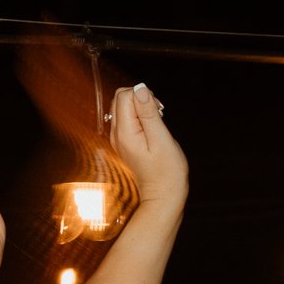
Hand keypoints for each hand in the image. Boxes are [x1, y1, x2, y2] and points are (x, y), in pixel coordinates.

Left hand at [107, 82, 188, 210]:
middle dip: (140, 98)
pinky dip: (140, 116)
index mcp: (124, 132)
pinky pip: (127, 118)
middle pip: (120, 98)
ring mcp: (118, 138)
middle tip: (158, 114)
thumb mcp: (161, 138)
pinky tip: (152, 128)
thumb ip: (149, 113)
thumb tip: (140, 89)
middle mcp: (116, 134)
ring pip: (123, 106)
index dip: (143, 95)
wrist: (163, 194)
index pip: (124, 95)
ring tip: (156, 122)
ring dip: (141, 107)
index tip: (158, 110)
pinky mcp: (124, 141)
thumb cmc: (167, 170)